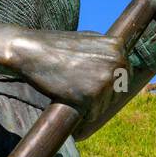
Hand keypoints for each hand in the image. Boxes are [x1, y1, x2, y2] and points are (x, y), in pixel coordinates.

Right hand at [0, 24, 128, 139]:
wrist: (30, 52)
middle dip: (101, 97)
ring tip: (71, 94)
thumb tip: (120, 65)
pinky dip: (82, 116)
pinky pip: (93, 115)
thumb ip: (106, 52)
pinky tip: (69, 104)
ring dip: (91, 107)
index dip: (109, 84)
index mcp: (118, 47)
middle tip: (79, 92)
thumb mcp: (88, 40)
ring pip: (105, 105)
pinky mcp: (91, 97)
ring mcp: (105, 81)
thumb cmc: (55, 47)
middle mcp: (116, 63)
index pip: (125, 75)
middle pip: (118, 92)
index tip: (93, 85)